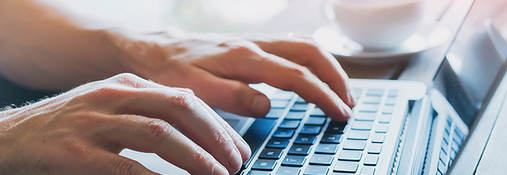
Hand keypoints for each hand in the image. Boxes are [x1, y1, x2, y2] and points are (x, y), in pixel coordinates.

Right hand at [0, 73, 249, 174]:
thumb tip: (201, 135)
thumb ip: (152, 115)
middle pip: (180, 108)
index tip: (238, 150)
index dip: (219, 126)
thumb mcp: (114, 111)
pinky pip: (125, 166)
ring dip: (196, 158)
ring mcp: (94, 121)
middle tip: (236, 164)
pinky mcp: (75, 152)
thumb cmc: (71, 129)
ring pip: (159, 133)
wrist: (10, 139)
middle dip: (216, 138)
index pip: (186, 99)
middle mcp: (114, 95)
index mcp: (128, 84)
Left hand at [111, 32, 354, 120]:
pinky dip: (314, 61)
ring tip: (342, 92)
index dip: (324, 95)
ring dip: (329, 66)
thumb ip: (233, 97)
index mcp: (244, 57)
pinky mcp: (252, 44)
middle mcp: (255, 44)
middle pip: (311, 52)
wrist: (154, 50)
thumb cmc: (170, 72)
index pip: (297, 75)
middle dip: (337, 77)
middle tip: (349, 104)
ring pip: (306, 45)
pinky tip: (316, 75)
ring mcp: (256, 41)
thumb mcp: (195, 91)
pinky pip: (294, 46)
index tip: (340, 114)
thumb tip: (267, 105)